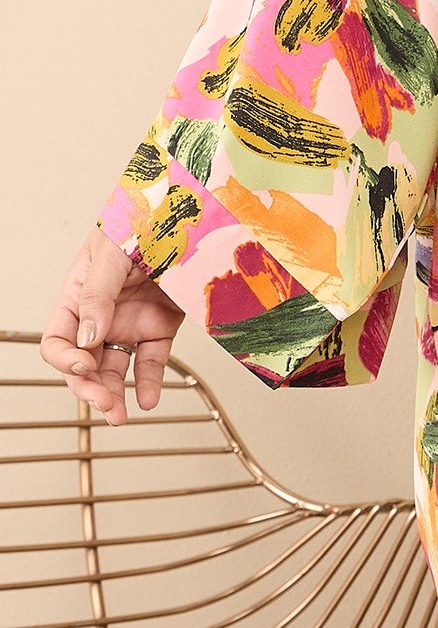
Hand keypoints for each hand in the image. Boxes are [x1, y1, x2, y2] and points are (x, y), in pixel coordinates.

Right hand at [39, 227, 186, 425]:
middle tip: (106, 405)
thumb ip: (98, 294)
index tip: (82, 365)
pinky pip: (151, 361)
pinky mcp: (161, 327)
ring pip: (114, 369)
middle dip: (88, 388)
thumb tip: (88, 336)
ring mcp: (130, 322)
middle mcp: (101, 315)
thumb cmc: (142, 220)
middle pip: (83, 363)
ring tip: (122, 415)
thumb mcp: (112, 252)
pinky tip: (148, 399)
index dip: (64, 359)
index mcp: (79, 296)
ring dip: (114, 393)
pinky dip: (149, 382)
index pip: (58, 340)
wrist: (189, 212)